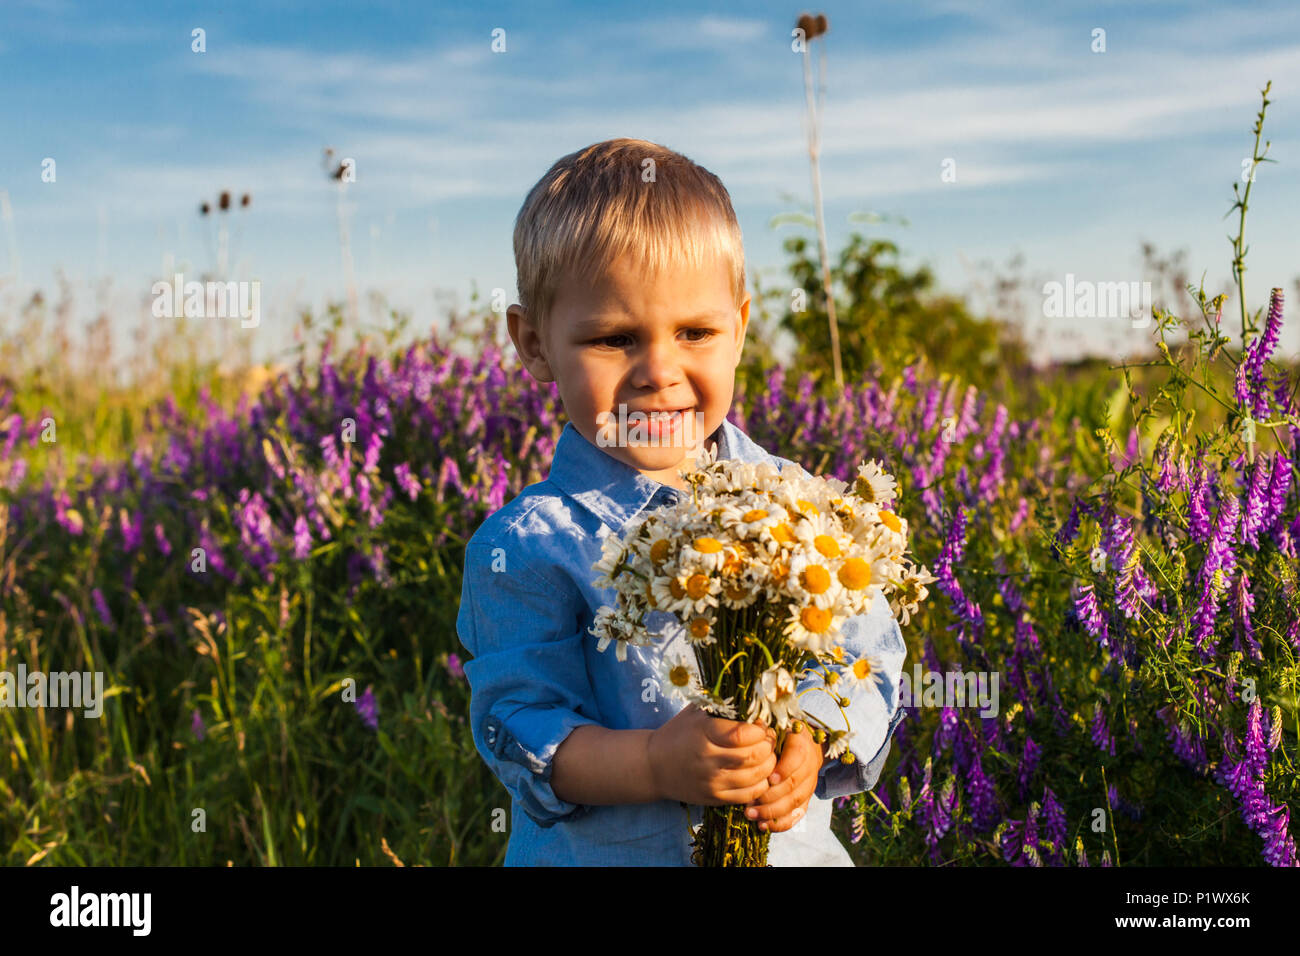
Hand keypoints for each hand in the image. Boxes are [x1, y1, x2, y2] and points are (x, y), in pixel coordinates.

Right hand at [647, 704, 777, 805]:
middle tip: (768, 739)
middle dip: (768, 746)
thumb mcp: (696, 712)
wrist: (654, 766)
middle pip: (754, 756)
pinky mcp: (714, 798)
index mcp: (703, 733)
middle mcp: (708, 760)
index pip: (743, 735)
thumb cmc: (680, 733)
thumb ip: (722, 704)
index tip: (760, 725)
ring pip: (756, 777)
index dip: (760, 730)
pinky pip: (749, 794)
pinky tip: (758, 773)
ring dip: (769, 764)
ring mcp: (712, 782)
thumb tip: (756, 698)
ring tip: (766, 755)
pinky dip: (761, 783)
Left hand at [744, 723, 822, 832]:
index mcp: (802, 743)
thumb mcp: (776, 727)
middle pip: (794, 784)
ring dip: (772, 811)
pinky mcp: (806, 799)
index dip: (784, 769)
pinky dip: (782, 823)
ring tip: (751, 814)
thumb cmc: (781, 735)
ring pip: (794, 801)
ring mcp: (809, 784)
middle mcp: (809, 765)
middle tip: (749, 803)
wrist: (805, 746)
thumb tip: (753, 729)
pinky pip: (797, 815)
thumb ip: (765, 730)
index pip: (797, 757)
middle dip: (771, 796)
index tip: (769, 778)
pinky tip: (764, 825)